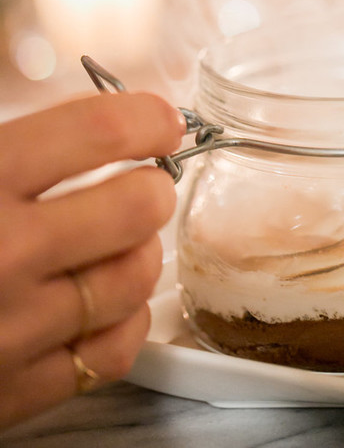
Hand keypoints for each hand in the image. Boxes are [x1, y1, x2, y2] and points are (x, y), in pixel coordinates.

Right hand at [0, 92, 183, 427]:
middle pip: (136, 207)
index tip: (160, 121)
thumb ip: (11, 147)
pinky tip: (105, 299)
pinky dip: (124, 318)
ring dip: (141, 249)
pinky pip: (111, 352)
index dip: (145, 117)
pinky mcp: (13, 393)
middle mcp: (1, 257)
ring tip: (123, 238)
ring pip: (134, 278)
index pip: (97, 132)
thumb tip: (95, 123)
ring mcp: (11, 332)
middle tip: (144, 181)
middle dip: (152, 185)